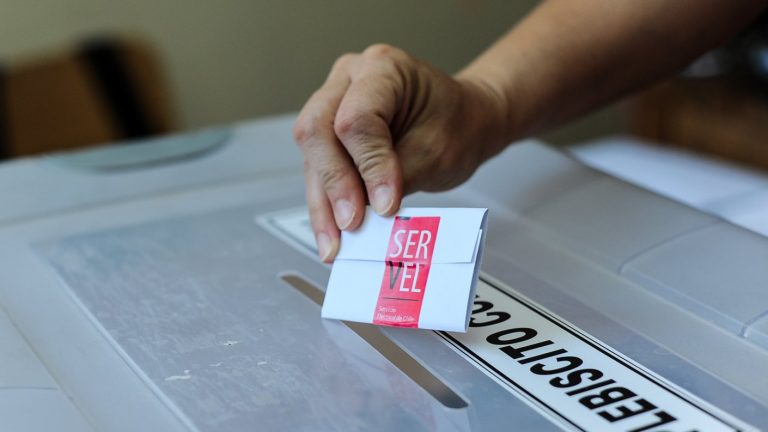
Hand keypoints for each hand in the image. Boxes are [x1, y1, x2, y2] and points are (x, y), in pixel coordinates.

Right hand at [293, 44, 507, 261]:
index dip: (369, 165)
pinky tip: (331, 236)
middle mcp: (349, 78)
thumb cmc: (457, 126)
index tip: (385, 205)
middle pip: (318, 131)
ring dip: (322, 204)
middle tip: (350, 225)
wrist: (463, 122)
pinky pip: (318, 170)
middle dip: (334, 185)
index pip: (358, 118)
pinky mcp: (328, 134)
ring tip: (334, 245)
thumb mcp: (437, 152)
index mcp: (382, 67)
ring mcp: (333, 102)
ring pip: (312, 155)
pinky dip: (325, 205)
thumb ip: (398, 178)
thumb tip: (365, 212)